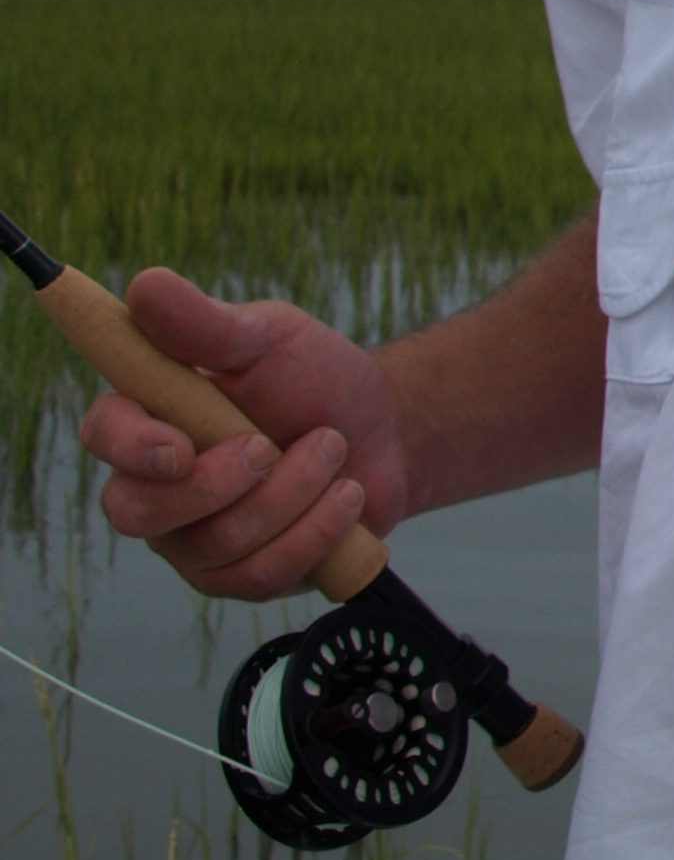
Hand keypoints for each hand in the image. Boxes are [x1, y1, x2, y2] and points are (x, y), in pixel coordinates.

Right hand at [80, 270, 409, 601]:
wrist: (383, 431)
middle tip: (274, 444)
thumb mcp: (270, 337)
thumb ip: (207, 323)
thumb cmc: (313, 377)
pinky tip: (347, 495)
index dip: (132, 448)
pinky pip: (263, 573)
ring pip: (218, 543)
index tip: (181, 446)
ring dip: (294, 493)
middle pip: (141, 512)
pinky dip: (318, 530)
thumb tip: (145, 285)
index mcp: (151, 418)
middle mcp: (156, 486)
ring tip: (334, 449)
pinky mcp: (242, 575)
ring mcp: (196, 539)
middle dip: (220, 485)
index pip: (105, 436)